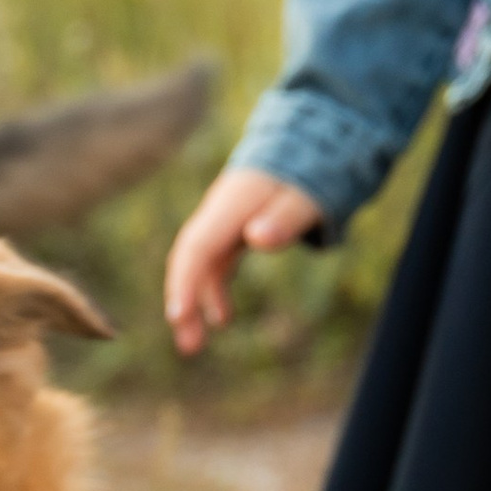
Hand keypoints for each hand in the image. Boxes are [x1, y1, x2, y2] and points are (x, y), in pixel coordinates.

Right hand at [163, 165, 325, 354]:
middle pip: (191, 258)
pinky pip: (215, 262)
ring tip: (195, 345)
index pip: (199, 246)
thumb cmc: (312, 171)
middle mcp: (220, 211)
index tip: (178, 316)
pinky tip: (221, 319)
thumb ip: (285, 218)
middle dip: (184, 300)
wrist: (311, 143)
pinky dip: (213, 290)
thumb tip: (256, 239)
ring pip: (200, 264)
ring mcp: (225, 220)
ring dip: (195, 302)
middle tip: (188, 347)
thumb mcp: (307, 197)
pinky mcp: (235, 229)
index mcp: (233, 203)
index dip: (185, 281)